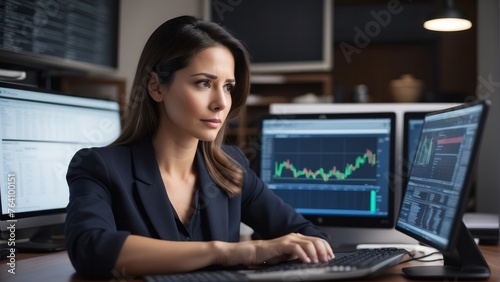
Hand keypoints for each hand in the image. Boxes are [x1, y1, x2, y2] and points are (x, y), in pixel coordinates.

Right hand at [217, 233, 333, 266]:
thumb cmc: (268, 256)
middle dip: (324, 250)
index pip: (316, 240)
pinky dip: (304, 255)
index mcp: (297, 239)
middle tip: (327, 260)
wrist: (252, 253)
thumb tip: (314, 261)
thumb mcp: (288, 257)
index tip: (331, 257)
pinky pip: (296, 248)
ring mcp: (288, 240)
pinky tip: (307, 261)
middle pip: (315, 240)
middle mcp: (294, 237)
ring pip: (308, 243)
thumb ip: (299, 256)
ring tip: (318, 262)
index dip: (326, 248)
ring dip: (316, 253)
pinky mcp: (281, 245)